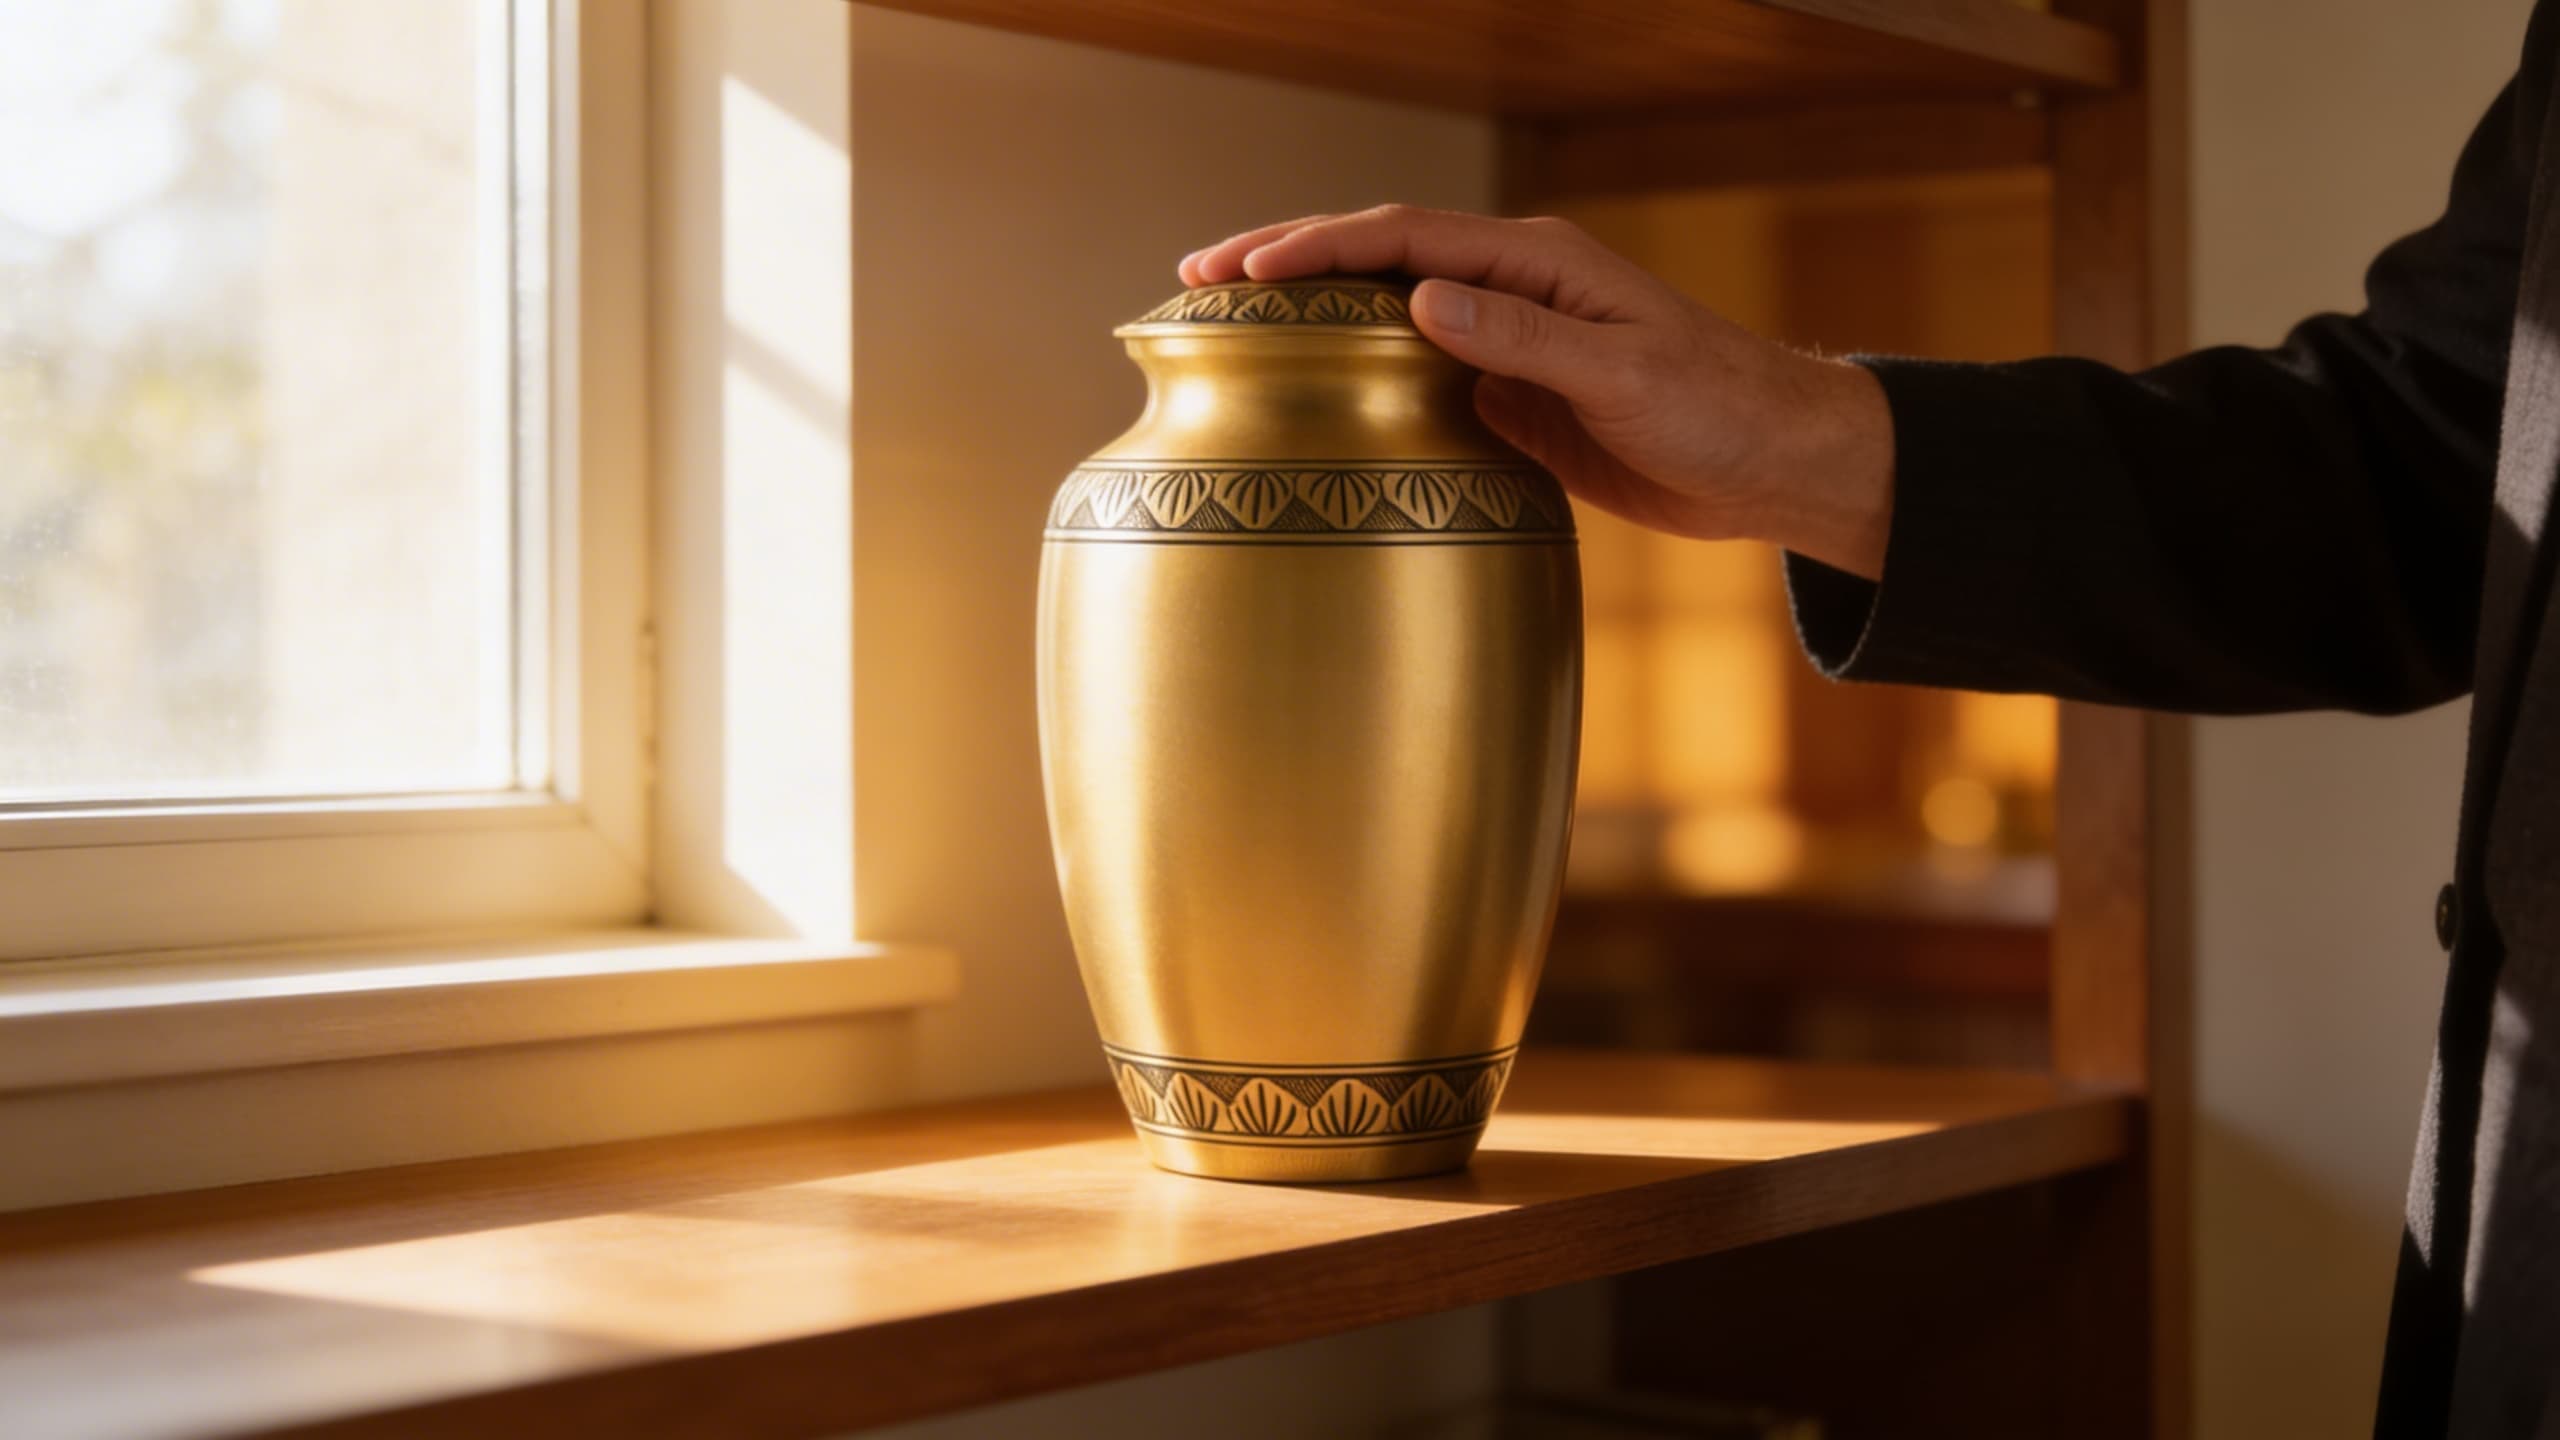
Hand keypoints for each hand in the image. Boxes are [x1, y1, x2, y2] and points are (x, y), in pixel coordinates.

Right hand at [1180, 206, 1893, 579]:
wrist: (1772, 464)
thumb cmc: (1717, 409)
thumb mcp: (1622, 372)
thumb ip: (1521, 339)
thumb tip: (1420, 302)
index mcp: (1536, 264)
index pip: (1403, 239)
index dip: (1316, 248)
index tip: (1242, 269)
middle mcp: (1512, 293)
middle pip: (1377, 264)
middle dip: (1286, 268)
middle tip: (1197, 286)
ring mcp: (1507, 347)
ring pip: (1386, 323)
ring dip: (1310, 325)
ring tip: (1229, 337)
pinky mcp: (1512, 403)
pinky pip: (1416, 382)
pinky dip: (1354, 385)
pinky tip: (1310, 406)